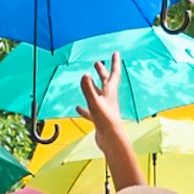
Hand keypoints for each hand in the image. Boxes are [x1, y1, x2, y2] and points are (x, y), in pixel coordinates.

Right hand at [77, 53, 141, 183]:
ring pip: (98, 95)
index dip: (114, 63)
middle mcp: (108, 99)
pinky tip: (78, 108)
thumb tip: (84, 74)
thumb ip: (88, 89)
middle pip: (105, 82)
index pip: (113, 74)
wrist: (111, 140)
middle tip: (98, 63)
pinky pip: (90, 111)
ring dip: (93, 87)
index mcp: (110, 93)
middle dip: (102, 72)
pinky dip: (84, 108)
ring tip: (87, 81)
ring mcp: (104, 109)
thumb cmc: (106, 121)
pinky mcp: (99, 119)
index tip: (116, 52)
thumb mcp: (95, 103)